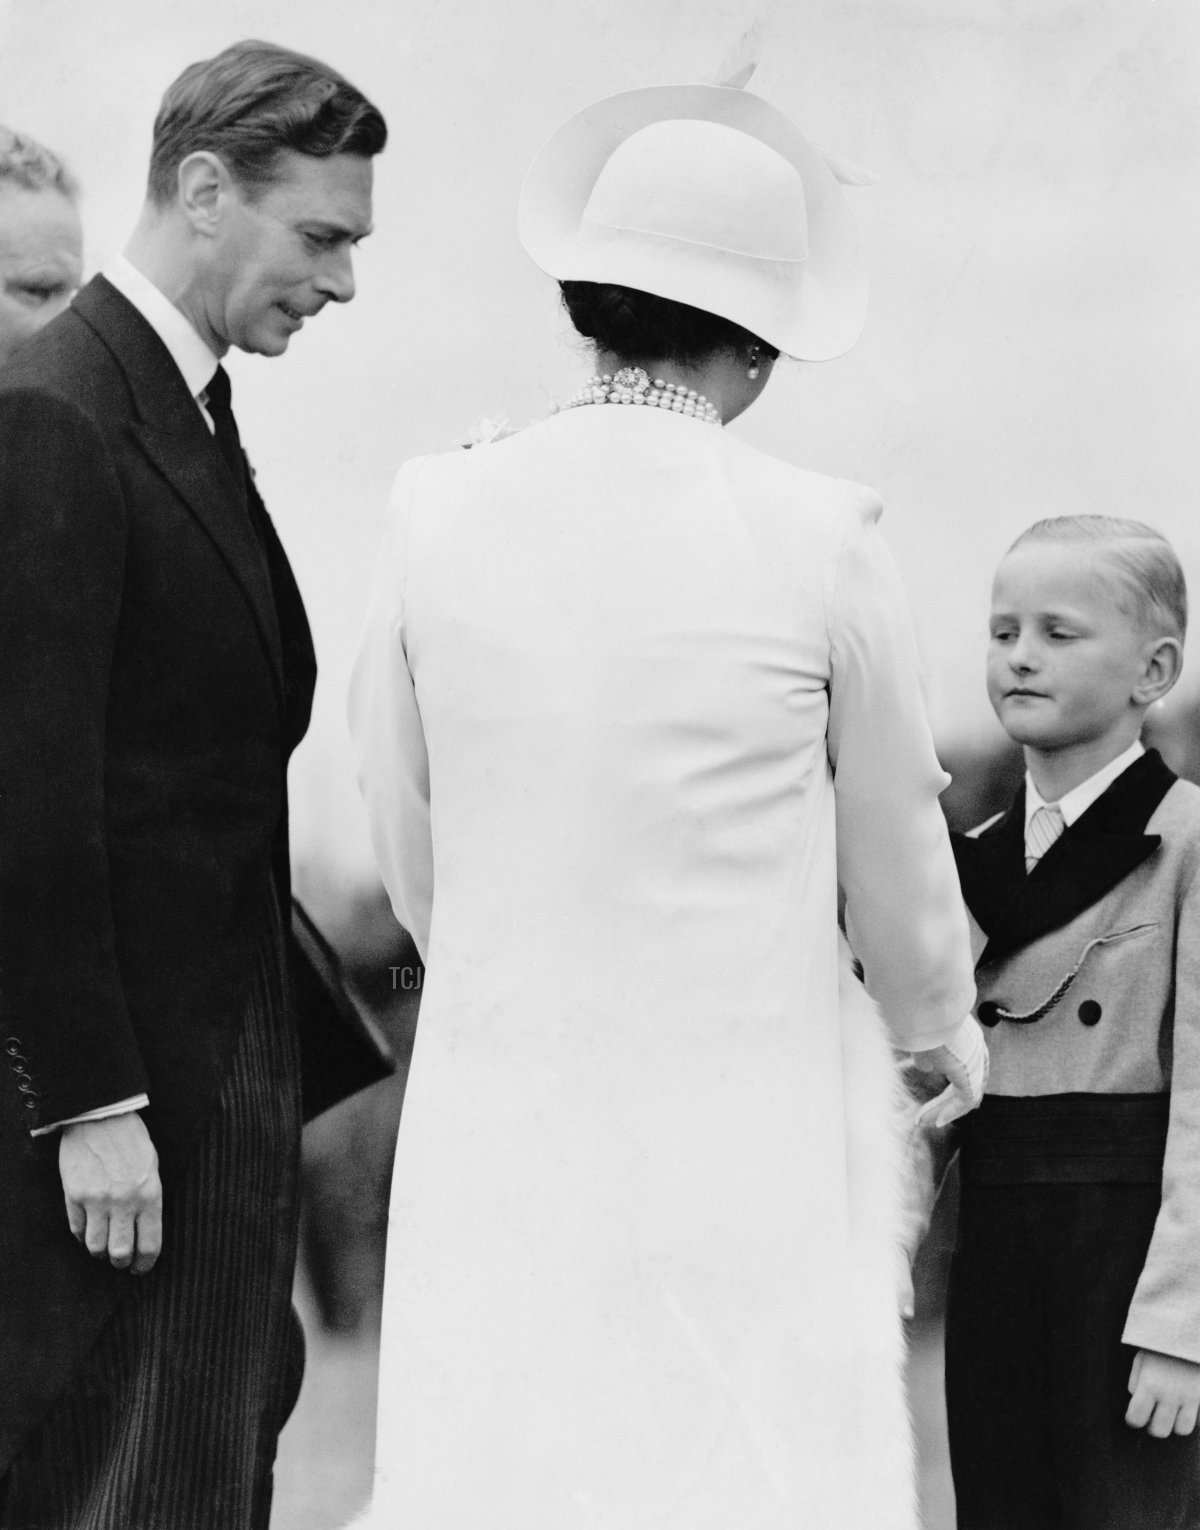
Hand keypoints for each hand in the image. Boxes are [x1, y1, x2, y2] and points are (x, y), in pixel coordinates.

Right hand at [59, 1114, 161, 1274]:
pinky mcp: (74, 1195)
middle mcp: (124, 1201)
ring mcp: (97, 1199)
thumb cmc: (132, 1140)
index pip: (149, 1244)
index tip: (140, 1269)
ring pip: (95, 1246)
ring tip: (103, 1245)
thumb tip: (144, 1232)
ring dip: (99, 1251)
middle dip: (121, 1262)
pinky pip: (76, 1229)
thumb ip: (148, 1200)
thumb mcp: (152, 1168)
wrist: (101, 1116)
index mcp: (150, 1195)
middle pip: (120, 1252)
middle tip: (121, 1260)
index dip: (144, 1264)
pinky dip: (82, 1234)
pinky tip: (88, 1228)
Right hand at [912, 1015, 988, 1126]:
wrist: (927, 1003)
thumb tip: (925, 1067)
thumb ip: (924, 1051)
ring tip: (923, 1120)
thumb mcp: (919, 1033)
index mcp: (965, 1034)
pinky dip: (950, 1111)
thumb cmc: (918, 1011)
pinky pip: (964, 1100)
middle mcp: (975, 1048)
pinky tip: (934, 1120)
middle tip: (930, 1115)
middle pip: (967, 1081)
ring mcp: (974, 1061)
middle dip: (947, 1100)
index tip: (939, 1097)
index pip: (965, 1063)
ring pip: (965, 1093)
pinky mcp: (969, 1073)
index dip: (953, 1081)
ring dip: (944, 1108)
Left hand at [1127, 1349, 1199, 1436]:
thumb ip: (1136, 1381)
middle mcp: (1170, 1396)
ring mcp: (1191, 1398)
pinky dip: (1195, 1419)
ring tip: (1171, 1413)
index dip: (1133, 1420)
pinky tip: (1188, 1408)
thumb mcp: (1142, 1358)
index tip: (1134, 1418)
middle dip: (1153, 1427)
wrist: (1190, 1332)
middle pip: (1160, 1431)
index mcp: (1149, 1385)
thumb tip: (1136, 1399)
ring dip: (1174, 1424)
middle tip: (1152, 1418)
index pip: (1136, 1418)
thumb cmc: (1162, 1344)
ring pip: (1182, 1430)